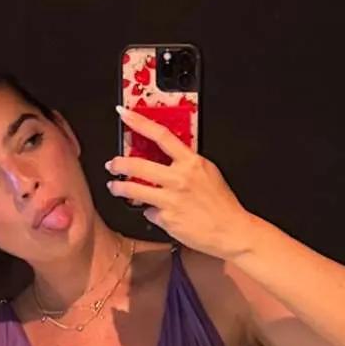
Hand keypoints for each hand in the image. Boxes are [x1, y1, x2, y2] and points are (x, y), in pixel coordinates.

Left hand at [106, 105, 253, 259]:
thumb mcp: (208, 172)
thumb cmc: (221, 204)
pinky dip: (151, 212)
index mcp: (191, 162)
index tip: (125, 114)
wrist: (231, 230)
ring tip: (115, 187)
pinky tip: (158, 213)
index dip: (139, 122)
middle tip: (112, 164)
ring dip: (119, 188)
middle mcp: (179, 178)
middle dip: (118, 164)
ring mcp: (171, 199)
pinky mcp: (166, 219)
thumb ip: (186, 163)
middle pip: (137, 165)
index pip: (161, 135)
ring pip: (133, 190)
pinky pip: (149, 212)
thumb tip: (166, 159)